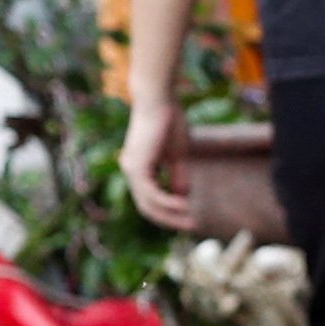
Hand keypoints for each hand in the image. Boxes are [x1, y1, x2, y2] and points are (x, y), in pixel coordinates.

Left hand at [118, 101, 200, 232]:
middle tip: (193, 226)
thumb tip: (183, 196)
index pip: (151, 199)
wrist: (158, 99)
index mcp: (139, 167)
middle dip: (170, 219)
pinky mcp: (137, 166)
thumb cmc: (169, 120)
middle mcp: (131, 170)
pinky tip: (185, 206)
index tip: (191, 216)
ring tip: (192, 221)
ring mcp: (132, 169)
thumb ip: (177, 175)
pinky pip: (152, 194)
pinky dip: (168, 203)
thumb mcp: (177, 154)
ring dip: (171, 215)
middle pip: (148, 207)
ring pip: (149, 204)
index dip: (170, 211)